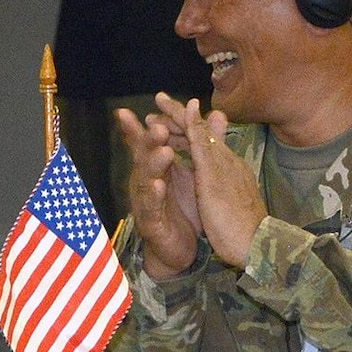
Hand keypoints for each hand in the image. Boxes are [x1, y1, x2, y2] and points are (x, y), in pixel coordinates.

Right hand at [116, 100, 199, 278]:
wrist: (174, 250)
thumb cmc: (178, 210)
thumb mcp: (188, 173)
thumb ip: (192, 142)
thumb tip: (204, 110)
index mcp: (157, 168)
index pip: (152, 141)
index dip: (150, 123)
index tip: (152, 102)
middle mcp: (147, 181)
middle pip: (146, 156)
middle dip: (151, 139)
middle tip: (158, 124)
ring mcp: (147, 202)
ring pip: (146, 179)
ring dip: (154, 164)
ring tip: (164, 151)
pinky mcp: (152, 222)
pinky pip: (151, 207)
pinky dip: (154, 196)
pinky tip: (158, 186)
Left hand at [154, 94, 267, 267]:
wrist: (260, 245)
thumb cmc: (245, 226)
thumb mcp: (231, 198)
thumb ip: (223, 182)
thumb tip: (219, 173)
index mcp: (229, 168)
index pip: (206, 140)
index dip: (190, 125)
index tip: (172, 113)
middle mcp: (228, 161)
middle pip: (202, 131)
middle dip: (181, 113)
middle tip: (160, 98)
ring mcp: (223, 166)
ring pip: (200, 134)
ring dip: (179, 116)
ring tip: (160, 102)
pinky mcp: (215, 177)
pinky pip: (201, 148)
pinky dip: (191, 130)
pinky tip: (179, 119)